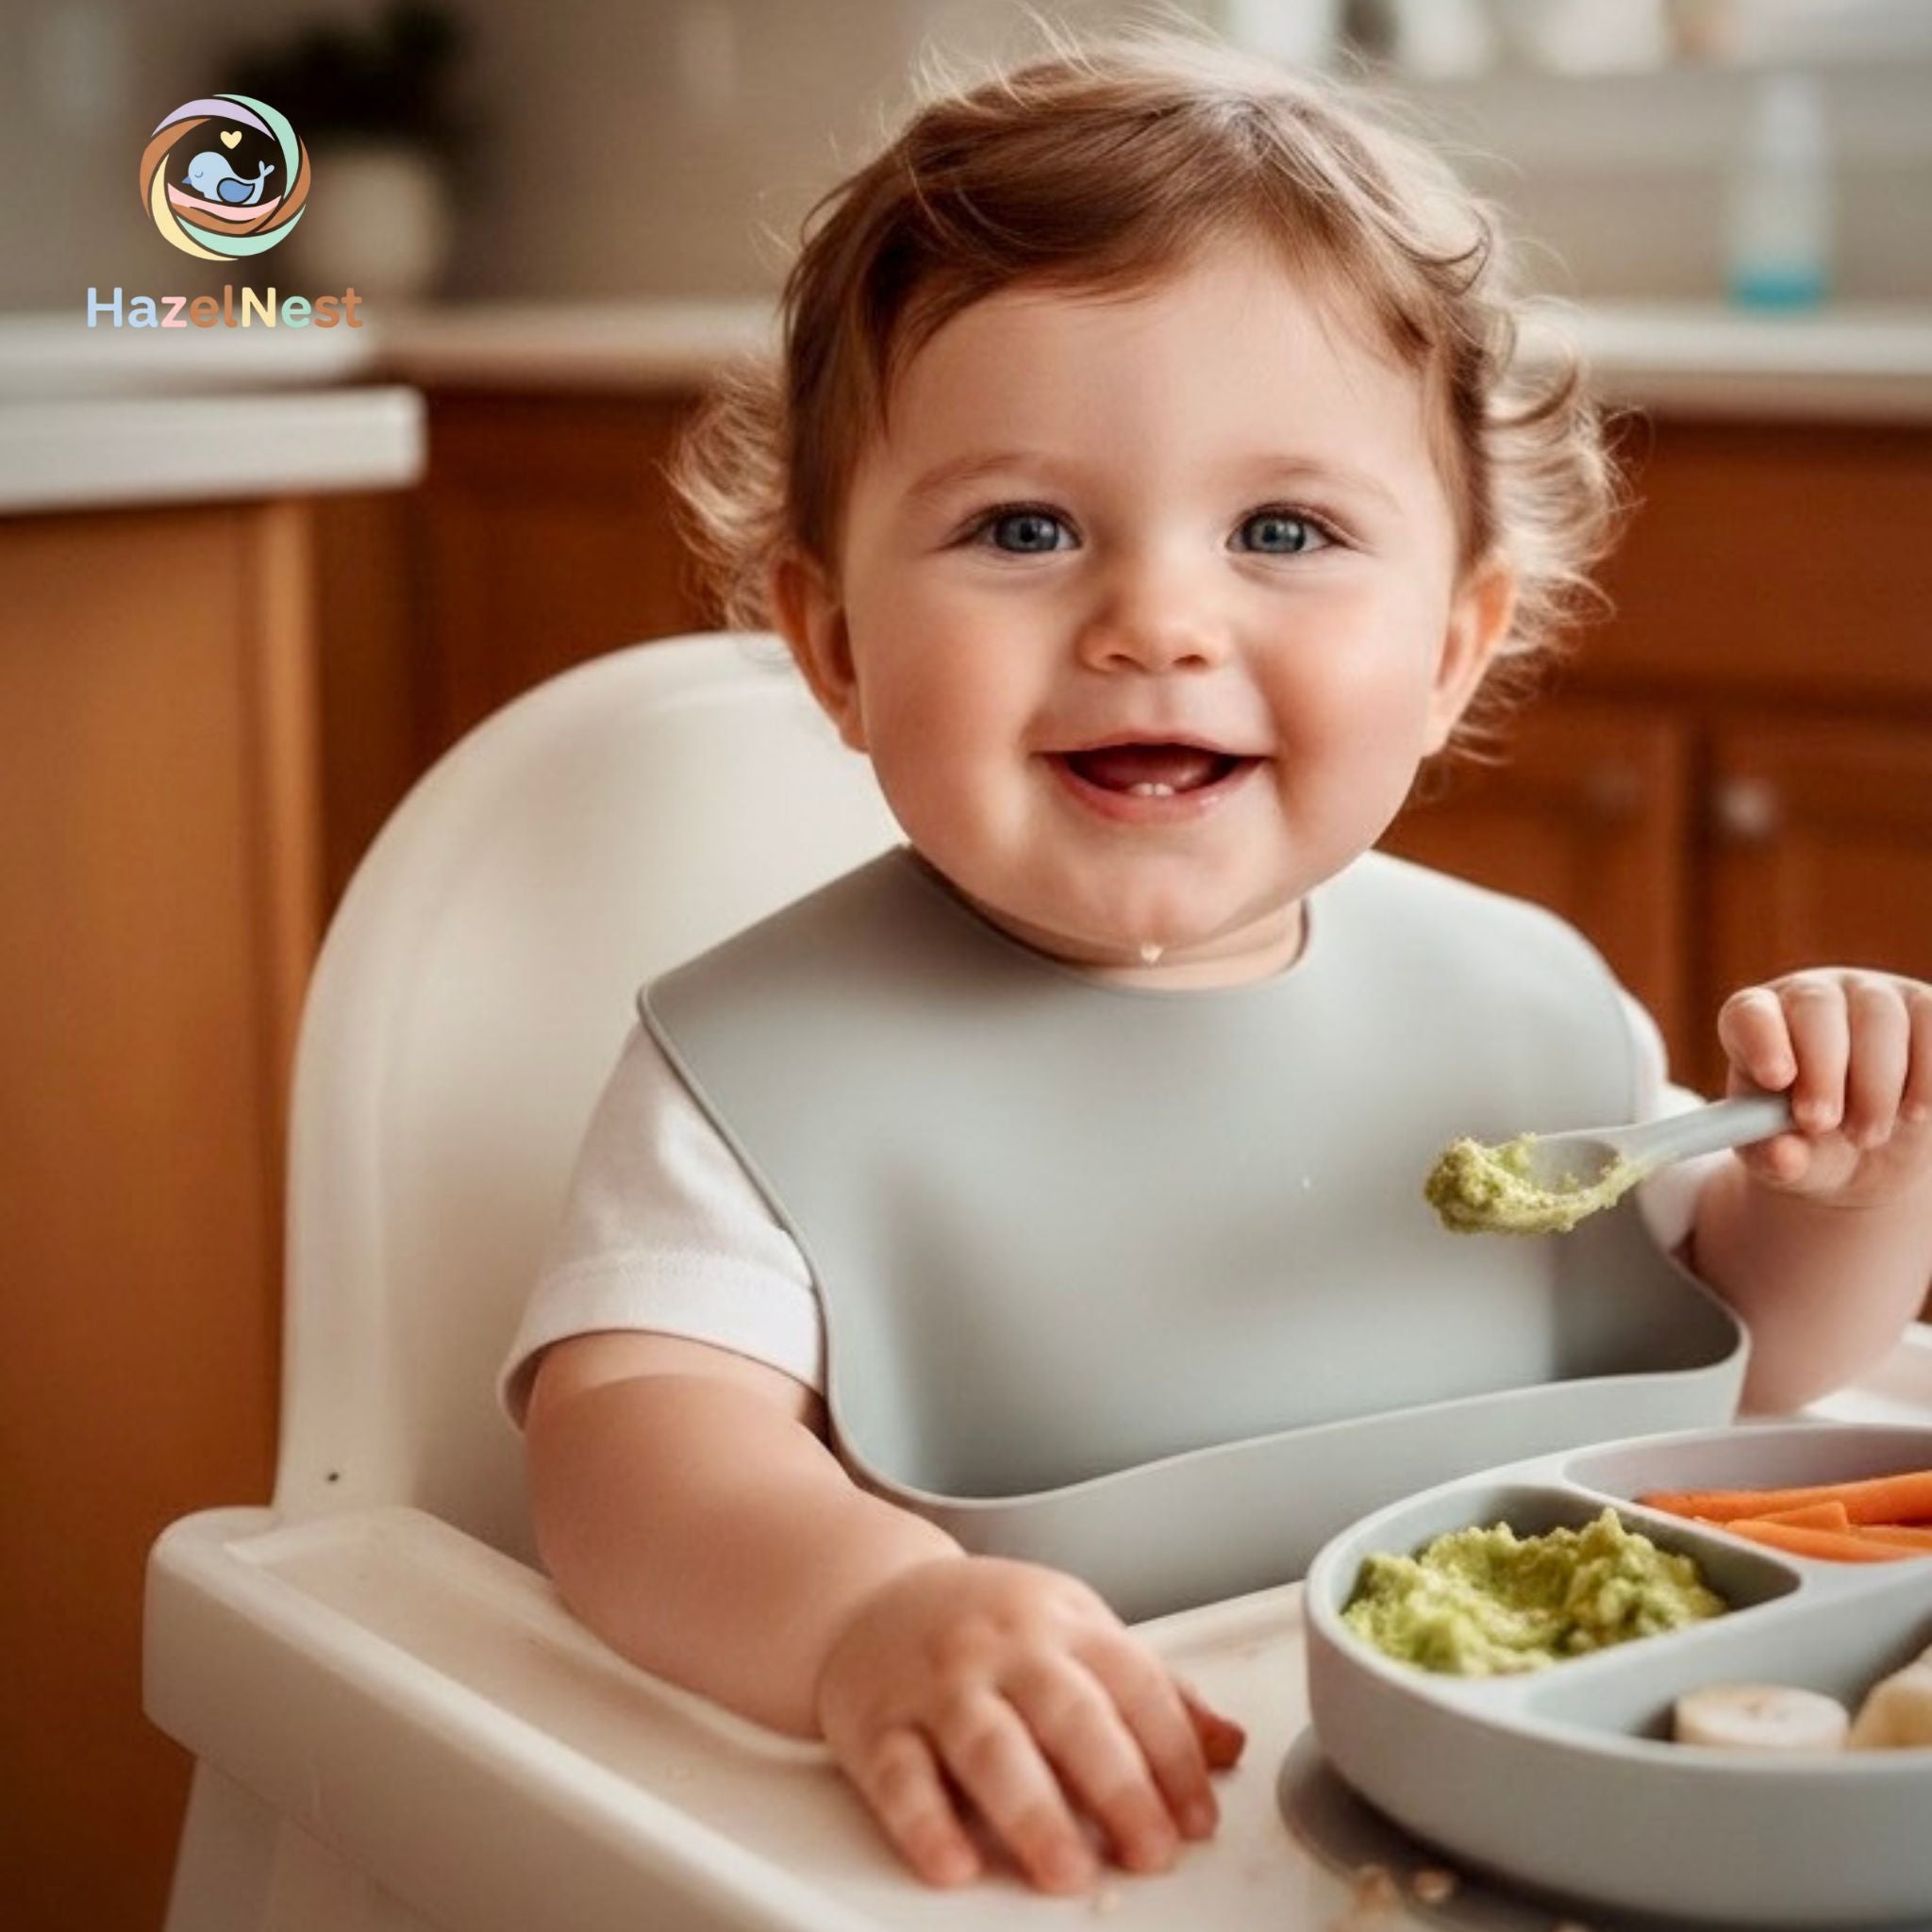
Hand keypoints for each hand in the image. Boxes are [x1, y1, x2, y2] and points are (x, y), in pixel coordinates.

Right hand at [814, 1554, 1244, 1892]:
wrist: (867, 1593)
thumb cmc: (985, 1622)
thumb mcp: (1074, 1630)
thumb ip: (1151, 1689)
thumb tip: (1228, 1746)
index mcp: (1063, 1623)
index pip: (1134, 1684)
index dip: (1174, 1755)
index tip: (1198, 1820)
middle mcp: (1004, 1648)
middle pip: (1069, 1715)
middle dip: (1118, 1787)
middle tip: (1151, 1852)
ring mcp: (939, 1684)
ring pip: (989, 1747)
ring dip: (1033, 1812)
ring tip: (1067, 1870)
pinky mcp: (877, 1724)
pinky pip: (899, 1776)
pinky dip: (926, 1823)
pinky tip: (954, 1863)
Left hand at [1717, 970, 1931, 1206]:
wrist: (1871, 1144)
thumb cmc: (1809, 1142)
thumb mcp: (1784, 1158)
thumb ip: (1776, 1157)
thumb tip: (1784, 1156)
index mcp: (1757, 1024)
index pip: (1749, 1014)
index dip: (1762, 1040)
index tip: (1777, 1079)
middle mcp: (1812, 998)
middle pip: (1816, 1007)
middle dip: (1823, 1070)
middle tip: (1822, 1124)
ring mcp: (1872, 995)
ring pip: (1880, 1016)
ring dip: (1878, 1084)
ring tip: (1868, 1135)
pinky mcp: (1925, 1007)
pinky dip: (1927, 1075)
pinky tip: (1914, 1110)